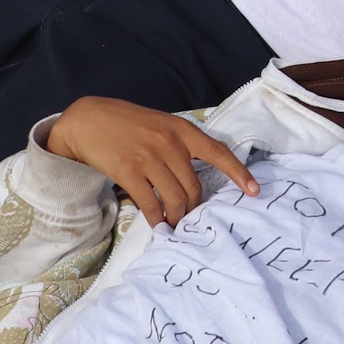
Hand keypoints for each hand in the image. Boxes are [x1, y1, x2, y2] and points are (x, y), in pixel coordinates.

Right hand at [45, 97, 255, 226]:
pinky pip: (150, 203)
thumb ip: (181, 144)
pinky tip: (157, 223)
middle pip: (195, 186)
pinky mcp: (129, 171)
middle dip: (195, 207)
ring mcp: (149, 158)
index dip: (239, 173)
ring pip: (176, 198)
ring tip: (175, 223)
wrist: (88, 119)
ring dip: (178, 216)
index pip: (218, 152)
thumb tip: (196, 176)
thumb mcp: (162, 124)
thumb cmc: (128, 123)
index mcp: (182, 130)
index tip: (254, 191)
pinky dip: (156, 217)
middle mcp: (170, 143)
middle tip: (190, 217)